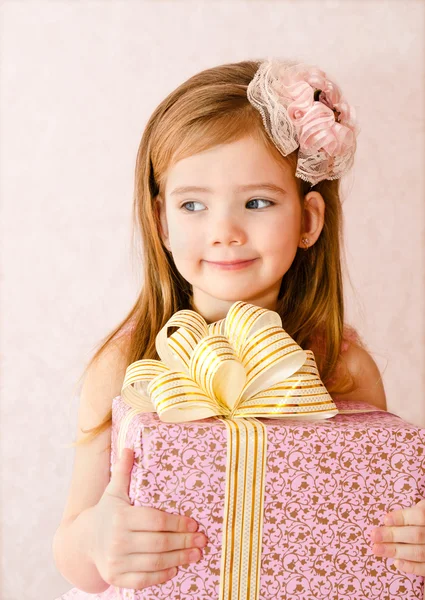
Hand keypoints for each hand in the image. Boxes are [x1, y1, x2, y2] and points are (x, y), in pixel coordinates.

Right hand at [91, 447, 207, 589]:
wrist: (84, 540)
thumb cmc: (107, 512)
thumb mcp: (114, 490)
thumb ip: (123, 471)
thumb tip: (130, 448)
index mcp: (121, 517)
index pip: (155, 520)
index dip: (177, 523)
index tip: (194, 523)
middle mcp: (118, 540)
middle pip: (159, 543)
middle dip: (184, 541)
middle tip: (202, 540)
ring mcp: (116, 561)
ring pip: (154, 562)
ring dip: (179, 559)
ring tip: (196, 554)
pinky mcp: (116, 578)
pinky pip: (143, 580)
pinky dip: (161, 576)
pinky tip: (175, 569)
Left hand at [370, 499, 424, 574]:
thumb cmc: (423, 522)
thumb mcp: (422, 510)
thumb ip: (410, 514)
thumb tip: (386, 522)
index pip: (419, 515)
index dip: (401, 518)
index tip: (385, 520)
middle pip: (416, 535)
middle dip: (393, 535)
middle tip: (374, 536)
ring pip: (419, 552)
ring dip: (396, 551)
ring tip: (377, 549)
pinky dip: (411, 567)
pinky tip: (396, 563)